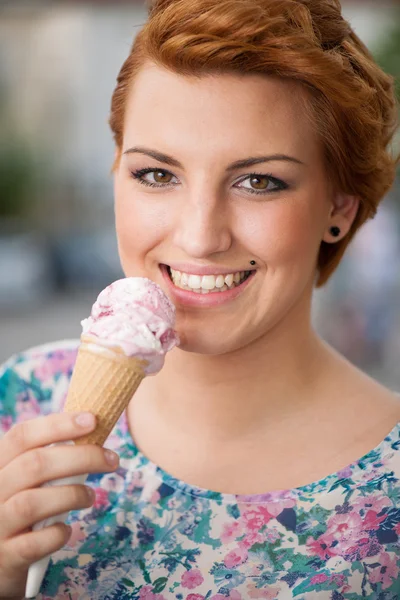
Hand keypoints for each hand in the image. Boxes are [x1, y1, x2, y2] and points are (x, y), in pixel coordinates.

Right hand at [0, 412, 118, 597]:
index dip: (58, 425)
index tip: (93, 420)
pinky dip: (56, 534)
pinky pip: (33, 544)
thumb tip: (91, 430)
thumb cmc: (19, 512)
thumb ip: (46, 460)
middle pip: (34, 464)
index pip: (22, 436)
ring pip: (31, 503)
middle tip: (111, 459)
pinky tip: (66, 530)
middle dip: (81, 457)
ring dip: (71, 495)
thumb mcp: (23, 480)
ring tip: (90, 496)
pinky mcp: (5, 558)